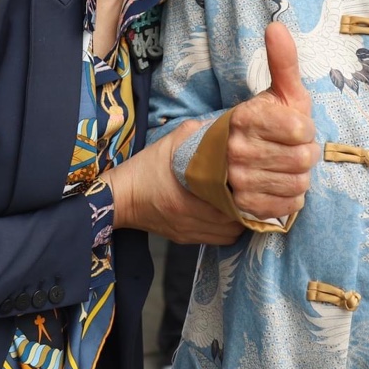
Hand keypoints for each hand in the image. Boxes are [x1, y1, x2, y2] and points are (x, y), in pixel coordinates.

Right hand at [106, 120, 243, 244]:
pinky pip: (216, 241)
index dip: (244, 194)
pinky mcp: (185, 239)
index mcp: (186, 199)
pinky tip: (224, 214)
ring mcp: (188, 233)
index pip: (229, 204)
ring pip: (228, 236)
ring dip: (237, 222)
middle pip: (233, 223)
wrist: (119, 198)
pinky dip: (226, 230)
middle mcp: (190, 221)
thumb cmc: (144, 169)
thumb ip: (198, 133)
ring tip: (238, 203)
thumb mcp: (169, 143)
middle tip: (248, 191)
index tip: (249, 181)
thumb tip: (224, 127)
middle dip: (245, 209)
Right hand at [226, 22, 317, 218]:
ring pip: (298, 184)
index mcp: (244, 118)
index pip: (300, 128)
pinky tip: (275, 185)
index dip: (304, 129)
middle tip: (288, 149)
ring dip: (297, 177)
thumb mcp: (272, 93)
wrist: (203, 167)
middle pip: (303, 158)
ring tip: (281, 167)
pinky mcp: (242, 208)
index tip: (294, 128)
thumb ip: (282, 62)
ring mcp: (237, 182)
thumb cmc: (253, 125)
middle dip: (303, 153)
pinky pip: (287, 207)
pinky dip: (288, 198)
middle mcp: (237, 150)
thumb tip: (277, 26)